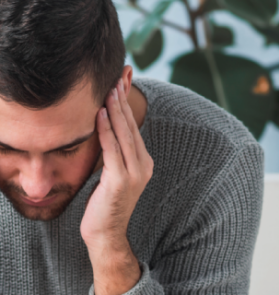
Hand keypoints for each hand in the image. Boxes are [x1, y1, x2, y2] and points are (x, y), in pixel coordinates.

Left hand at [80, 78, 153, 293]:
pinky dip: (106, 130)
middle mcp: (144, 165)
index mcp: (145, 162)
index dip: (127, 107)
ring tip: (110, 91)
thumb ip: (118, 152)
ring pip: (124, 134)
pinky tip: (100, 114)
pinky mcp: (120, 181)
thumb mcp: (117, 173)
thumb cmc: (108, 201)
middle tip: (117, 80)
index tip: (121, 87)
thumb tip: (110, 129)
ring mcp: (134, 173)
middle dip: (123, 102)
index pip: (135, 128)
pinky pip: (112, 149)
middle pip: (132, 127)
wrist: (107, 233)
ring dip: (116, 111)